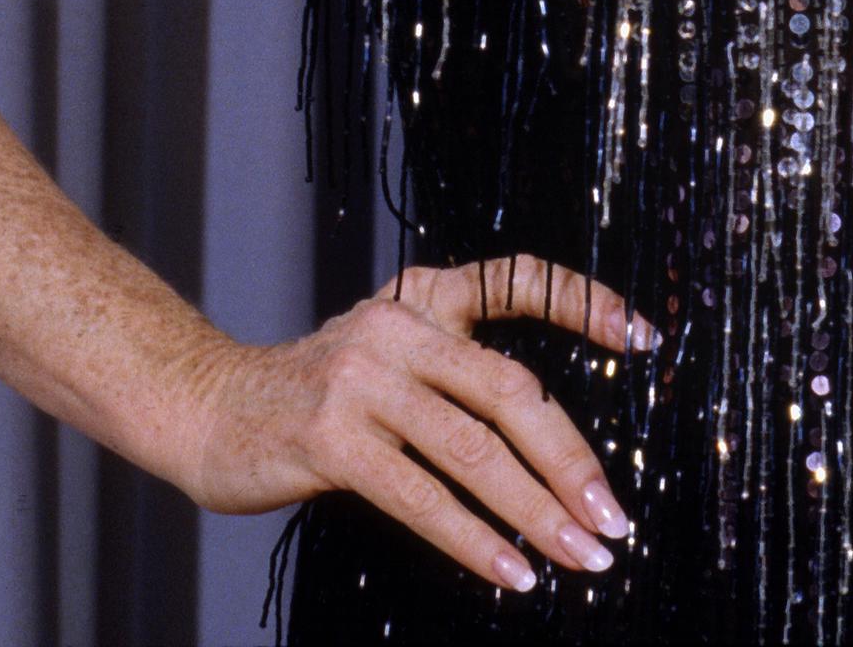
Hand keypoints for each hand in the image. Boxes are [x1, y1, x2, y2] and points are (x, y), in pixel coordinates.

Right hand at [182, 255, 657, 592]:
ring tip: (581, 556)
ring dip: (536, 513)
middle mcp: (401, 328)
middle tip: (614, 519)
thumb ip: (452, 375)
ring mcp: (364, 379)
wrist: (209, 407)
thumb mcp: (388, 358)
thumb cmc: (314, 394)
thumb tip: (548, 448)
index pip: (518, 279)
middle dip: (572, 462)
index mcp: (425, 298)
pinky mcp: (332, 437)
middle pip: (513, 391)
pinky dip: (474, 540)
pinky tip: (511, 572)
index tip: (643, 336)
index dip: (582, 300)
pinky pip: (420, 496)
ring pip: (475, 451)